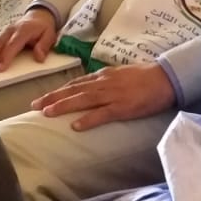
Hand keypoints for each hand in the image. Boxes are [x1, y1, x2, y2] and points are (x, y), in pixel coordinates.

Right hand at [0, 8, 56, 72]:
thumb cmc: (43, 28)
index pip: (13, 44)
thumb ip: (44, 45)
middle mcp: (9, 31)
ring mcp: (1, 33)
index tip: (0, 68)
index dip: (6, 56)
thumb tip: (39, 57)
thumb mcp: (49, 35)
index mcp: (23, 31)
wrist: (37, 16)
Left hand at [31, 63, 175, 130]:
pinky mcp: (123, 107)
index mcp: (104, 76)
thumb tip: (92, 88)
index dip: (59, 91)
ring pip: (83, 100)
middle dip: (53, 97)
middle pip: (74, 90)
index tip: (43, 97)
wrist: (166, 78)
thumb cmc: (146, 78)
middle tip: (34, 105)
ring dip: (64, 106)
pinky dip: (88, 119)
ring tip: (47, 113)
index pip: (76, 83)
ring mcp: (113, 94)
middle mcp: (104, 83)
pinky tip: (75, 125)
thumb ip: (107, 80)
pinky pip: (102, 114)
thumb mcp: (122, 75)